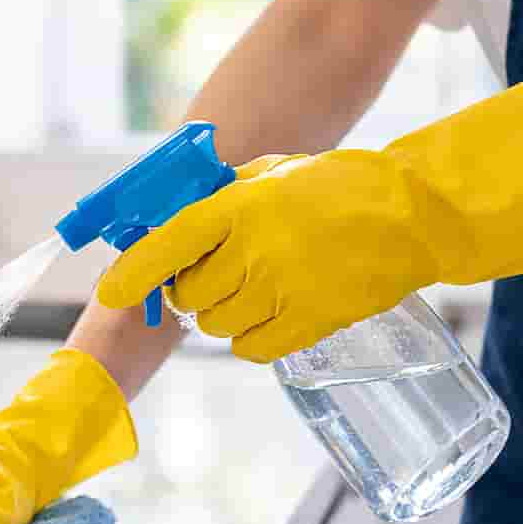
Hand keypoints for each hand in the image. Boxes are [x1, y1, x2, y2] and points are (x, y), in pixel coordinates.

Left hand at [98, 83, 522, 362]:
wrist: (412, 213)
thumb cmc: (333, 189)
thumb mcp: (269, 175)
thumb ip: (217, 201)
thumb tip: (161, 229)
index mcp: (240, 206)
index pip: (168, 245)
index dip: (134, 273)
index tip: (113, 292)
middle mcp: (256, 250)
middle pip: (189, 295)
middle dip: (192, 289)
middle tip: (217, 274)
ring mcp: (284, 289)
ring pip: (215, 324)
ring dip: (222, 312)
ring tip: (254, 286)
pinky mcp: (311, 322)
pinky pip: (250, 347)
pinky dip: (250, 337)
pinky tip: (270, 311)